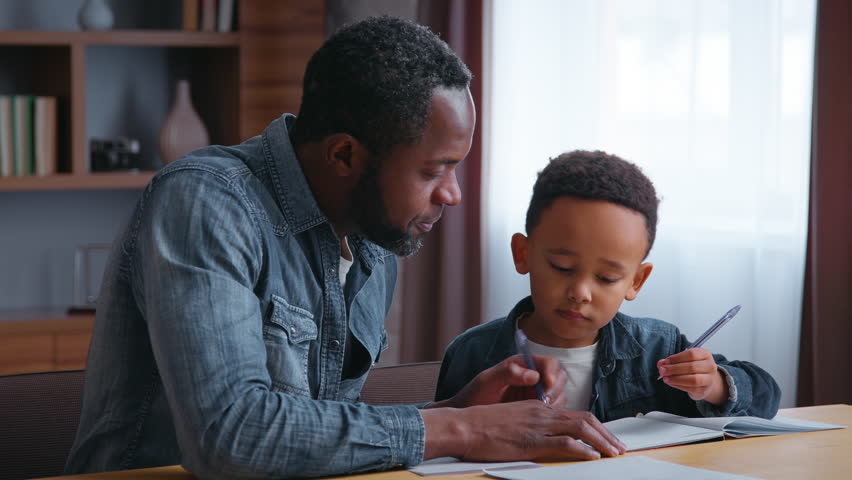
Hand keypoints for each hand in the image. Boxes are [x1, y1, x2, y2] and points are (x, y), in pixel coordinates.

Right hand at [421, 401, 626, 460]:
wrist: (465, 425)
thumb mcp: (513, 421)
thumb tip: (547, 438)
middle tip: (619, 448)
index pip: (576, 414)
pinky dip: (581, 448)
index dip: (596, 426)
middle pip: (584, 419)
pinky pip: (563, 442)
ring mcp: (538, 426)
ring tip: (613, 453)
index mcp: (539, 408)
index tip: (607, 439)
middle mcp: (542, 413)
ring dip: (601, 441)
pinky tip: (592, 456)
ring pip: (579, 428)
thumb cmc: (483, 426)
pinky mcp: (531, 441)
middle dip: (606, 434)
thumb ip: (532, 425)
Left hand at [433, 354, 567, 408]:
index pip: (548, 362)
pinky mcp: (536, 410)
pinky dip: (552, 414)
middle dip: (556, 388)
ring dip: (555, 402)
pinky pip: (553, 410)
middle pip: (559, 377)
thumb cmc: (474, 396)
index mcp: (522, 364)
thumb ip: (507, 373)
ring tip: (539, 411)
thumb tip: (532, 374)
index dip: (552, 371)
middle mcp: (533, 377)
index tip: (547, 384)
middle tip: (544, 401)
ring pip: (559, 394)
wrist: (468, 419)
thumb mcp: (487, 382)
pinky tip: (539, 420)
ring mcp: (536, 394)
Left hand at [657, 348, 727, 403]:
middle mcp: (710, 366)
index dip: (677, 358)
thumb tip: (661, 363)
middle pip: (692, 367)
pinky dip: (678, 385)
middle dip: (674, 369)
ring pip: (693, 380)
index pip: (691, 354)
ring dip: (676, 379)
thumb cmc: (692, 367)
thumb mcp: (683, 360)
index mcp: (705, 354)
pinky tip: (671, 383)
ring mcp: (709, 379)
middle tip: (662, 370)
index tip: (666, 361)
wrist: (705, 381)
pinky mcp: (704, 390)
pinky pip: (691, 389)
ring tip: (665, 378)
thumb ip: (671, 361)